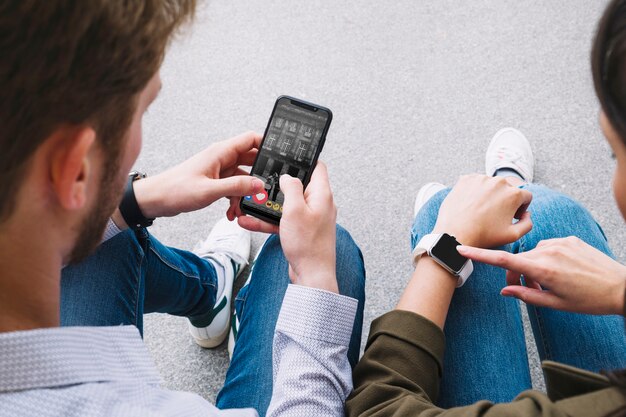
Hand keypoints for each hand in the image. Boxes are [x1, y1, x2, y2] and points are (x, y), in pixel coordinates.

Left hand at [131, 131, 264, 219]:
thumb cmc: (175, 190)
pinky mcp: (215, 182)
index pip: (250, 139)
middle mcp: (221, 158)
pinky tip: (231, 213)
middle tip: (266, 190)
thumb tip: (259, 184)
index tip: (280, 156)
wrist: (155, 200)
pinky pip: (233, 188)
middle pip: (250, 160)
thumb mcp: (210, 190)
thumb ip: (236, 186)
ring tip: (243, 208)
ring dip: (245, 194)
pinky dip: (235, 200)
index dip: (267, 144)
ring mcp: (218, 170)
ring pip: (243, 178)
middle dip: (259, 176)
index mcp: (220, 152)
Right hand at [239, 162, 337, 292]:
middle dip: (278, 184)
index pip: (318, 168)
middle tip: (262, 181)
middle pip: (298, 186)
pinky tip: (249, 222)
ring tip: (249, 204)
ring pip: (287, 206)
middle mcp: (318, 205)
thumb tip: (287, 176)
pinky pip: (283, 221)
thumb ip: (291, 188)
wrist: (312, 276)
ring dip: (268, 205)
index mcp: (321, 195)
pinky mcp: (302, 232)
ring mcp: (310, 219)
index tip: (288, 156)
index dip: (304, 160)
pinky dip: (268, 221)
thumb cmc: (308, 245)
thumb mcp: (295, 210)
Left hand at [432, 174, 532, 246]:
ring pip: (491, 184)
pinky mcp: (466, 179)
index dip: (521, 208)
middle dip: (505, 200)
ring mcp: (481, 178)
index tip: (511, 216)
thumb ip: (527, 224)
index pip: (526, 196)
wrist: (455, 233)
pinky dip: (475, 191)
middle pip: (508, 189)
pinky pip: (475, 182)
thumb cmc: (484, 236)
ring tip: (481, 209)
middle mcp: (499, 182)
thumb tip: (527, 214)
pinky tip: (471, 204)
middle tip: (495, 214)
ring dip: (490, 194)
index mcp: (513, 193)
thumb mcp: (513, 235)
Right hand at [457, 237, 625, 314]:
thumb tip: (505, 290)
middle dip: (517, 274)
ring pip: (534, 254)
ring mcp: (560, 243)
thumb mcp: (555, 304)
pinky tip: (562, 271)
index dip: (480, 255)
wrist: (621, 287)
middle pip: (519, 260)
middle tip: (527, 290)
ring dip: (534, 267)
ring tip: (550, 284)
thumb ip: (526, 296)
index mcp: (542, 269)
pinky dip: (548, 259)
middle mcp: (548, 252)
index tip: (461, 248)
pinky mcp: (569, 239)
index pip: (503, 261)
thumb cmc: (589, 300)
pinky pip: (549, 247)